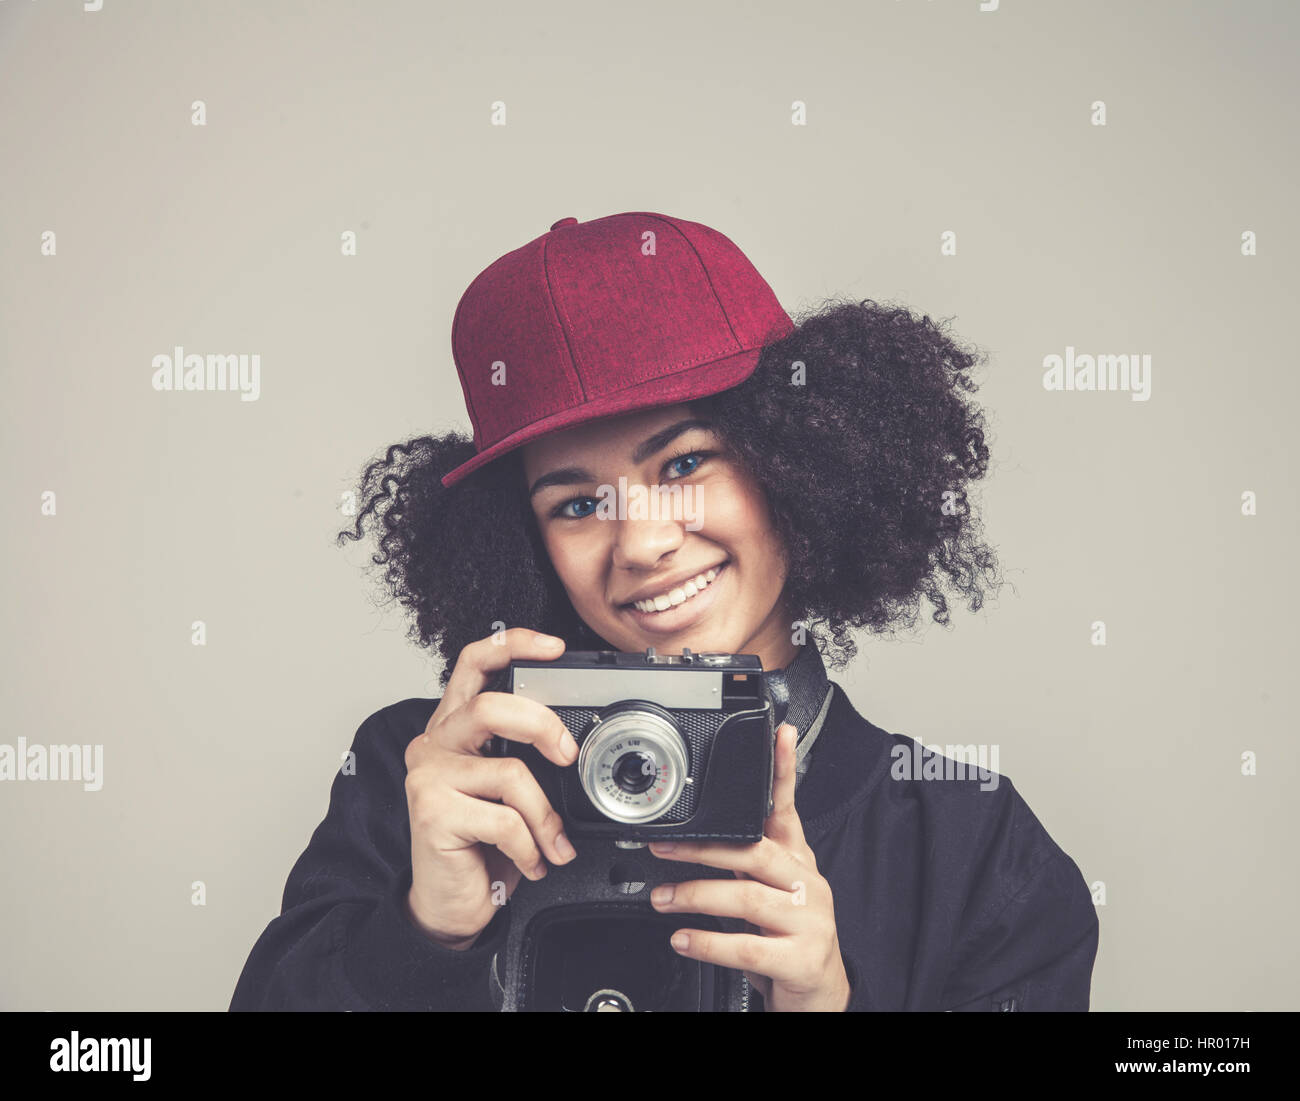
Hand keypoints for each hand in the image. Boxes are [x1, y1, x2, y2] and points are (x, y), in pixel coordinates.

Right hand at [402, 628, 579, 947]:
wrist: (449, 902)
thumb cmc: (481, 843)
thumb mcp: (506, 789)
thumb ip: (524, 754)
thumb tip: (574, 743)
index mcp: (455, 725)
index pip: (474, 663)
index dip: (513, 644)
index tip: (554, 648)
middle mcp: (435, 741)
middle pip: (493, 707)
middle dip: (544, 728)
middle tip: (568, 756)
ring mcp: (428, 775)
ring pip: (510, 772)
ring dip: (545, 816)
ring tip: (552, 842)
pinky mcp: (431, 812)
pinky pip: (505, 820)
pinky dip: (530, 846)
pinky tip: (530, 861)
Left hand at [647, 723, 851, 1011]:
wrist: (821, 998)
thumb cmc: (790, 940)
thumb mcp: (773, 891)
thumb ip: (748, 859)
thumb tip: (699, 836)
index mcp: (798, 862)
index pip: (789, 808)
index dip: (784, 770)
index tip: (779, 734)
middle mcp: (808, 884)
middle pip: (755, 851)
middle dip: (702, 847)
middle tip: (661, 846)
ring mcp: (810, 921)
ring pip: (747, 897)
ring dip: (694, 896)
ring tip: (660, 898)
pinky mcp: (803, 959)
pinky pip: (747, 946)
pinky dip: (708, 942)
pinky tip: (683, 939)